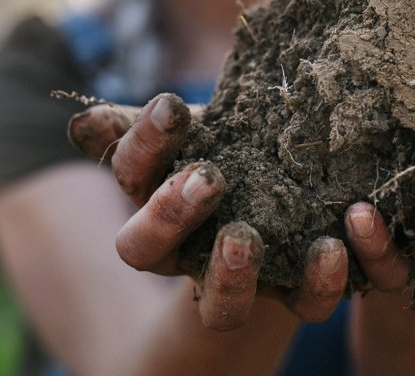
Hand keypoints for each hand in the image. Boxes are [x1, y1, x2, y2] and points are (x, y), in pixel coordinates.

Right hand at [68, 95, 348, 329]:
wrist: (294, 187)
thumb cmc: (230, 148)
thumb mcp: (195, 131)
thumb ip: (142, 127)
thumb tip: (83, 123)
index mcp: (153, 205)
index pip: (130, 178)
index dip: (144, 145)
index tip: (172, 105)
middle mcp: (185, 256)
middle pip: (151, 251)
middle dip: (171, 215)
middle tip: (205, 176)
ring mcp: (239, 284)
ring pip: (221, 308)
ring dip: (230, 276)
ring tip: (244, 237)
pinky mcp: (297, 295)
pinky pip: (305, 304)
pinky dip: (320, 281)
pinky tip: (331, 244)